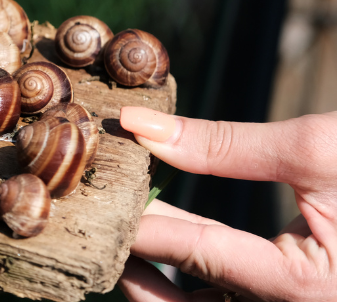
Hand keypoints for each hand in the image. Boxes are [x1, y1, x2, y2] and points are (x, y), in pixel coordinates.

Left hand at [118, 106, 336, 301]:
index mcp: (303, 287)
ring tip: (130, 228)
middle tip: (108, 226)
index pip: (196, 255)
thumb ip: (223, 145)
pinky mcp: (299, 298)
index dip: (141, 224)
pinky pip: (231, 299)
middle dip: (140, 273)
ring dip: (160, 279)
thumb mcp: (311, 149)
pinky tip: (171, 236)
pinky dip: (194, 276)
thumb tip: (143, 127)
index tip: (101, 199)